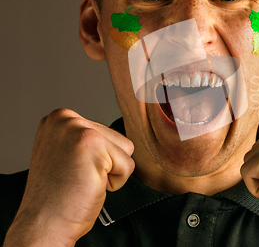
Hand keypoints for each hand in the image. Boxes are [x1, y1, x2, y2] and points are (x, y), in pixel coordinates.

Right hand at [4, 108, 134, 246]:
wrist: (44, 225)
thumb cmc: (58, 196)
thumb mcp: (68, 154)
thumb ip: (85, 139)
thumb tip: (111, 137)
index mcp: (59, 119)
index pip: (105, 133)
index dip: (97, 159)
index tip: (73, 170)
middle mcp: (66, 119)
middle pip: (118, 139)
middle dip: (106, 163)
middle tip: (78, 178)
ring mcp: (79, 129)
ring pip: (125, 149)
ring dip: (111, 171)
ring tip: (84, 180)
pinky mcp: (94, 145)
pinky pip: (128, 165)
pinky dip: (116, 182)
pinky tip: (90, 185)